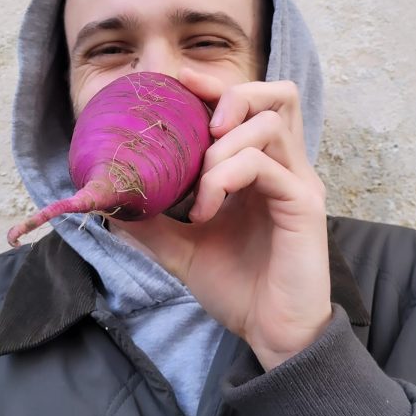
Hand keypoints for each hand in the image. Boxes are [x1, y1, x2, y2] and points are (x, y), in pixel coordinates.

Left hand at [111, 67, 331, 370]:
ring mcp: (298, 183)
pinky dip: (226, 177)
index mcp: (264, 169)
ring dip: (221, 148)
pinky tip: (205, 211)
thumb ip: (153, 221)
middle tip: (204, 128)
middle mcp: (287, 167)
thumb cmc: (237, 288)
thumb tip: (112, 200)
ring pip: (269, 124)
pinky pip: (265, 166)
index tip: (179, 81)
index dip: (217, 86)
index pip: (253, 104)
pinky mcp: (304, 205)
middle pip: (279, 95)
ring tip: (199, 187)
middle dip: (234, 96)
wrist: (272, 334)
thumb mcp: (183, 249)